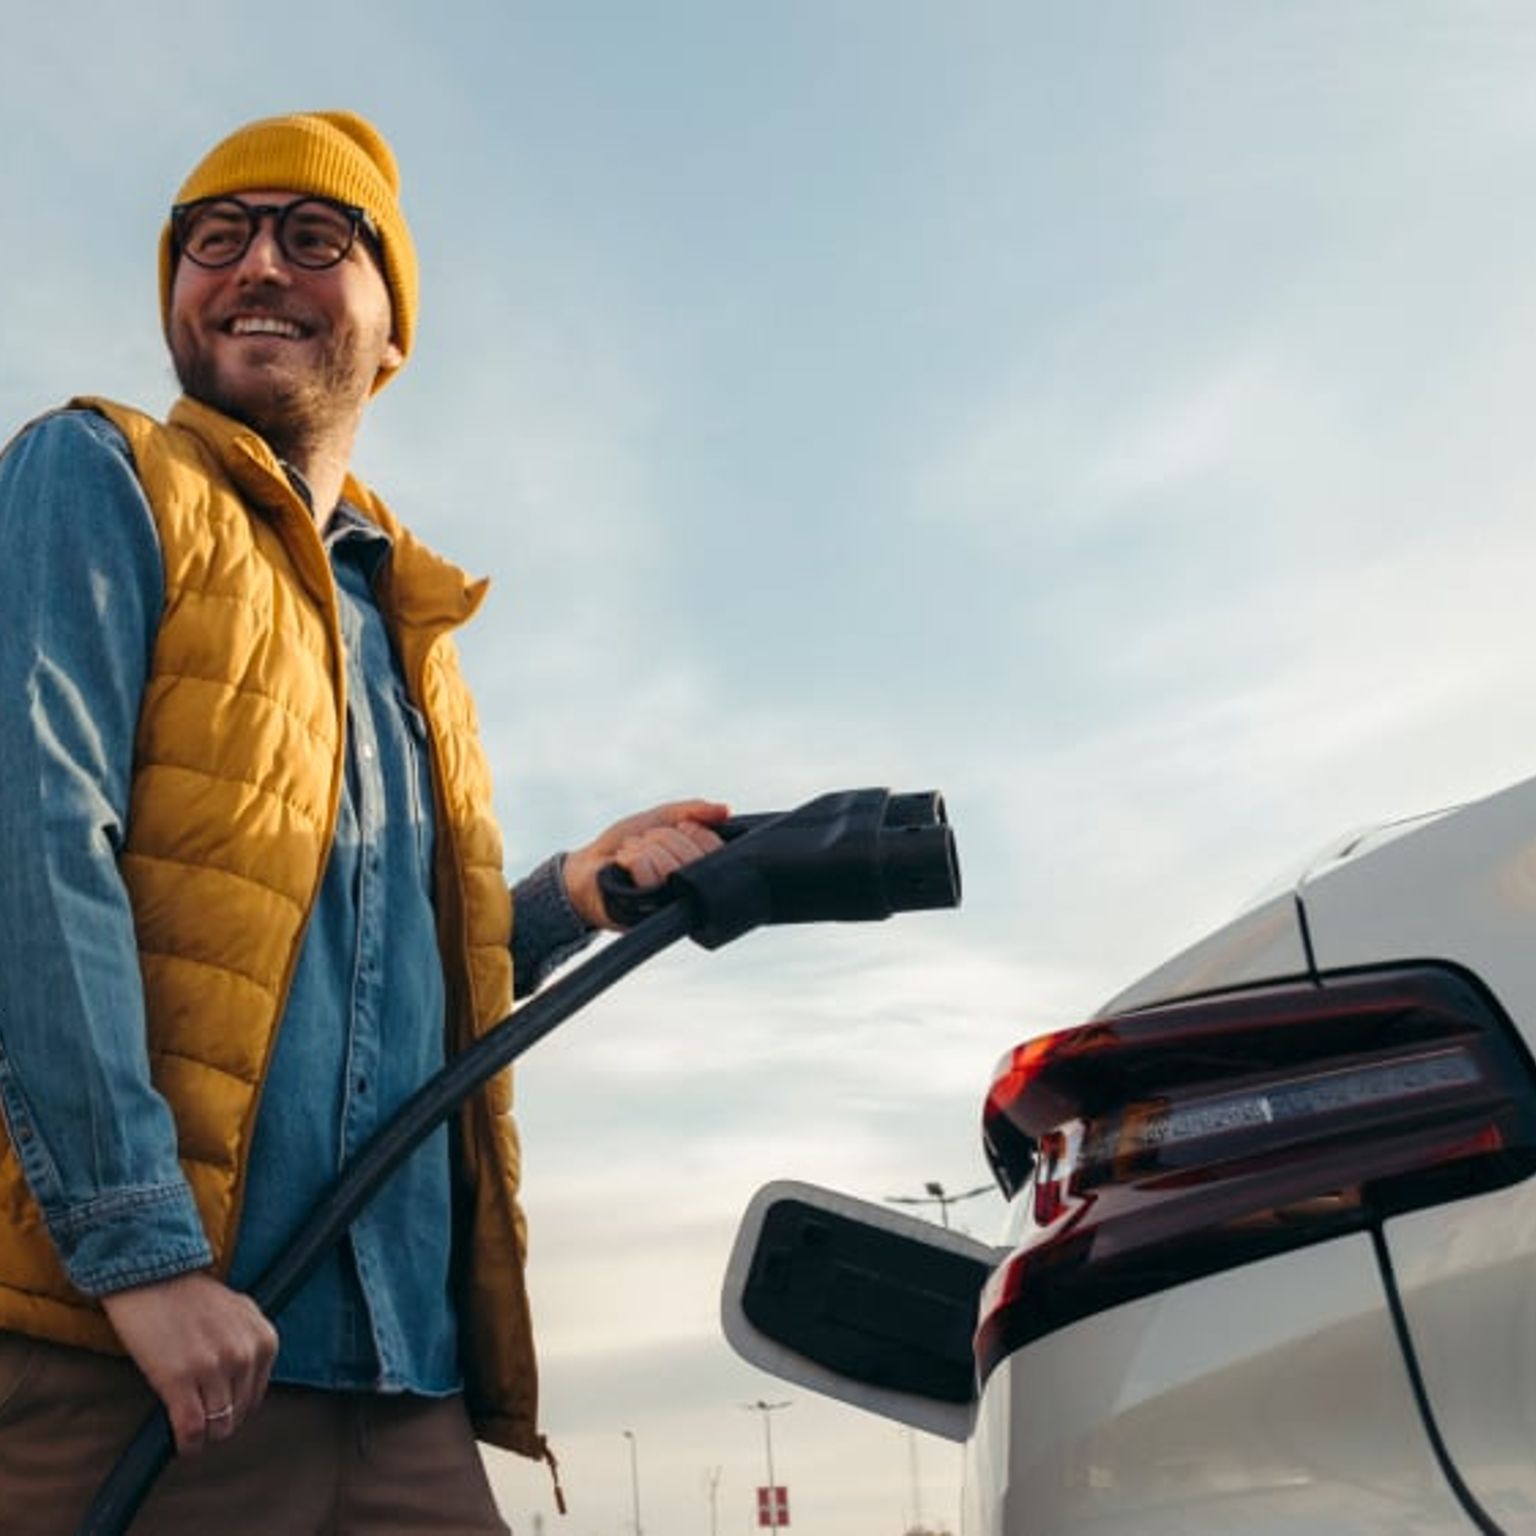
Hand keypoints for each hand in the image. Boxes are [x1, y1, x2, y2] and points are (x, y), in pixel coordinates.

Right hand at [101, 1271, 277, 1455]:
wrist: (152, 1277)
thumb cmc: (190, 1295)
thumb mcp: (238, 1312)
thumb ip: (248, 1342)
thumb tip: (247, 1381)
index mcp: (264, 1339)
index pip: (257, 1396)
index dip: (237, 1409)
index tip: (221, 1413)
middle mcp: (245, 1354)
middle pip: (239, 1414)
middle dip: (221, 1423)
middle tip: (203, 1424)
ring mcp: (213, 1368)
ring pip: (218, 1426)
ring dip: (204, 1437)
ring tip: (192, 1435)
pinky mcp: (180, 1380)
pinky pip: (191, 1429)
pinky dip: (187, 1445)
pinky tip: (181, 1445)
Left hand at [563, 798, 730, 928]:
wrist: (585, 868)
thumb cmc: (622, 846)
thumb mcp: (659, 818)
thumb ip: (691, 811)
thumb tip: (725, 810)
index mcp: (696, 868)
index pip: (715, 848)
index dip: (694, 830)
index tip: (677, 828)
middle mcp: (687, 890)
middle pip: (693, 856)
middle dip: (663, 837)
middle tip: (647, 843)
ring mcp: (668, 905)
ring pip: (671, 863)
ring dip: (645, 847)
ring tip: (631, 855)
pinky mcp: (647, 914)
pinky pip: (649, 872)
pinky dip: (633, 858)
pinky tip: (623, 864)